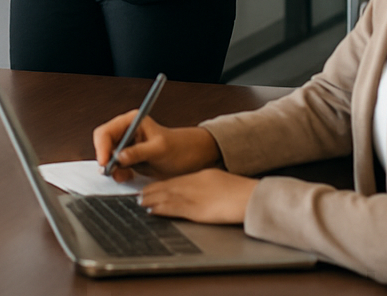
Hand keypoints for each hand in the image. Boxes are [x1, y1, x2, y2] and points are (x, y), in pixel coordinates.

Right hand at [92, 113, 220, 181]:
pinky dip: (118, 173)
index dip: (102, 147)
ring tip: (123, 176)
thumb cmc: (180, 148)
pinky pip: (116, 166)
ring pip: (108, 156)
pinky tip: (127, 176)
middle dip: (106, 158)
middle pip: (103, 144)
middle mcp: (127, 131)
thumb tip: (119, 157)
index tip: (105, 163)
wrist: (192, 159)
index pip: (106, 132)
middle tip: (111, 172)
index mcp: (132, 121)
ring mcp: (127, 145)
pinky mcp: (129, 158)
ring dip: (112, 168)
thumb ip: (139, 152)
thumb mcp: (159, 150)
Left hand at [139, 169, 257, 224]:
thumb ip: (206, 182)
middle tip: (139, 194)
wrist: (247, 196)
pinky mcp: (194, 210)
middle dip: (151, 191)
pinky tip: (152, 210)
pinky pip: (172, 209)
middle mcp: (191, 184)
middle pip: (166, 187)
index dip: (160, 185)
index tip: (150, 187)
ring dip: (151, 199)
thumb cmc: (238, 190)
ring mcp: (191, 197)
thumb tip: (199, 188)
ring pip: (165, 197)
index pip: (174, 180)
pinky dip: (160, 209)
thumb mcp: (218, 179)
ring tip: (141, 202)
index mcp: (198, 176)